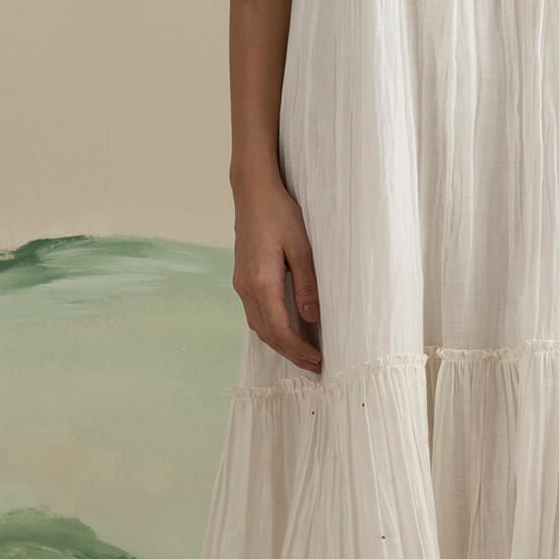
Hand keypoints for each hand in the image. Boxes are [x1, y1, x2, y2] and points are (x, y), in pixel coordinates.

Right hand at [232, 182, 322, 370]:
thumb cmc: (279, 214)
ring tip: (304, 354)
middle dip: (290, 354)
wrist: (253, 193)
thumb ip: (306, 283)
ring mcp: (241, 284)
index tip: (317, 361)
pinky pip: (255, 314)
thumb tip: (312, 317)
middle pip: (267, 334)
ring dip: (280, 343)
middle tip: (315, 366)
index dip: (297, 350)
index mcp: (261, 282)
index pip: (278, 329)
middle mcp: (246, 288)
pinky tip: (287, 330)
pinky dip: (271, 329)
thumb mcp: (301, 247)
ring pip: (258, 326)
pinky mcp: (243, 279)